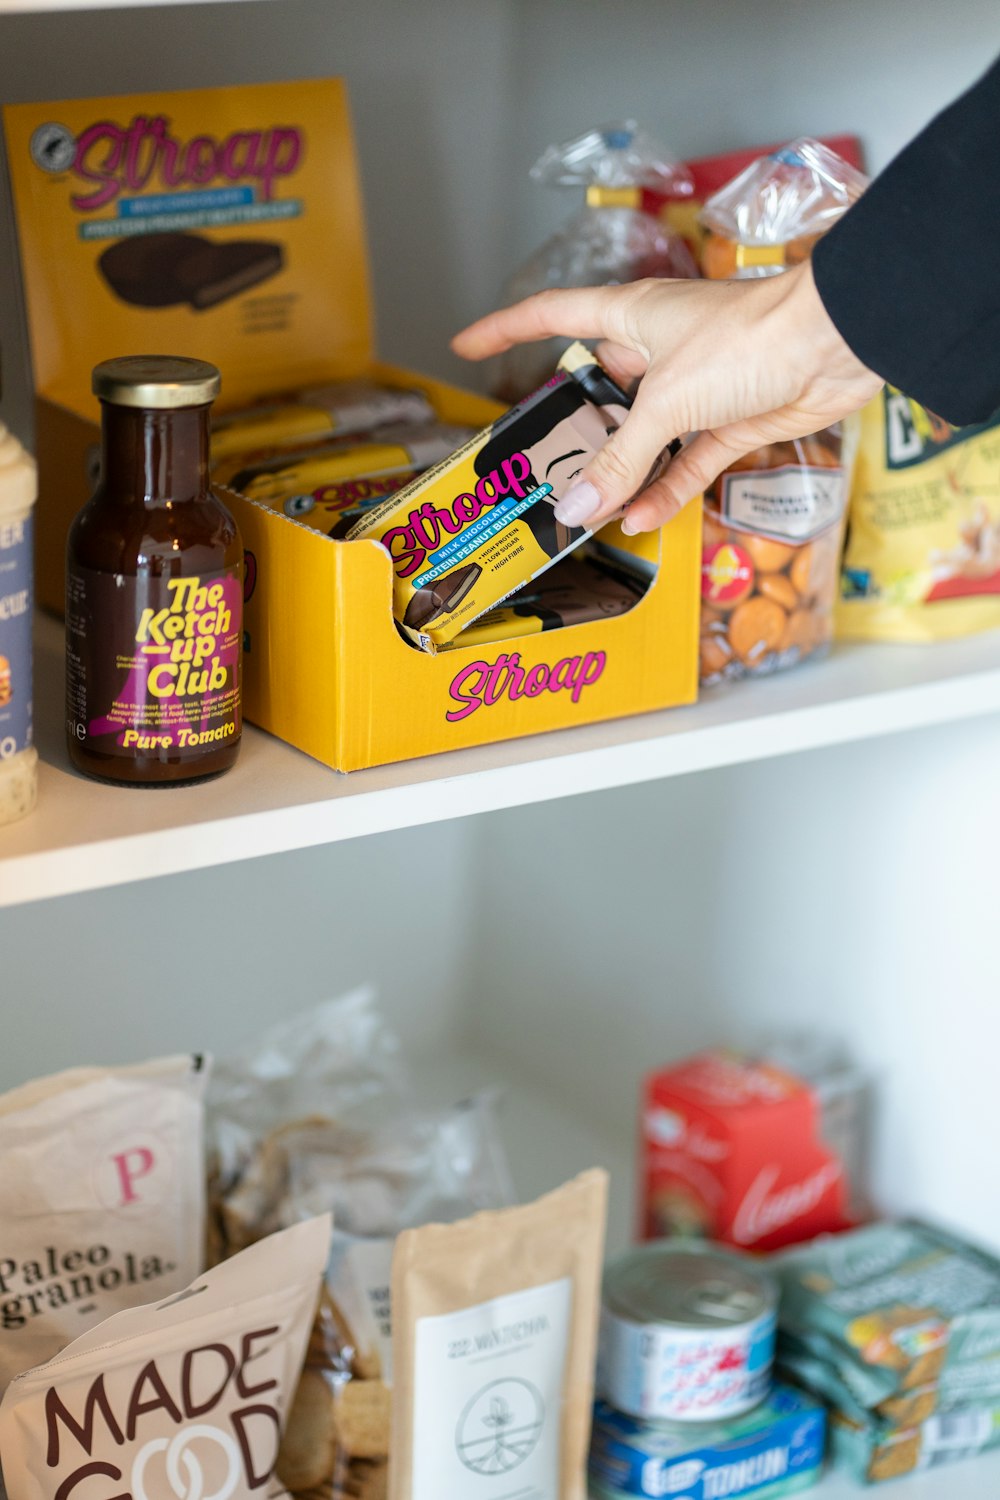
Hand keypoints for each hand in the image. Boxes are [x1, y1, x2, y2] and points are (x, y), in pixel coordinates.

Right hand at [451, 262, 882, 532]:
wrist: (836, 345)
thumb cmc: (749, 339)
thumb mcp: (666, 401)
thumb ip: (619, 458)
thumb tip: (576, 507)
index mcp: (631, 316)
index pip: (551, 316)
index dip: (505, 329)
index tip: (467, 345)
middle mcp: (659, 349)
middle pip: (599, 391)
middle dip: (573, 431)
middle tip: (540, 470)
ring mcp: (696, 388)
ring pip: (643, 436)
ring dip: (620, 474)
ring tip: (586, 511)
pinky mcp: (729, 422)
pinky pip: (684, 463)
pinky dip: (664, 490)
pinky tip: (638, 519)